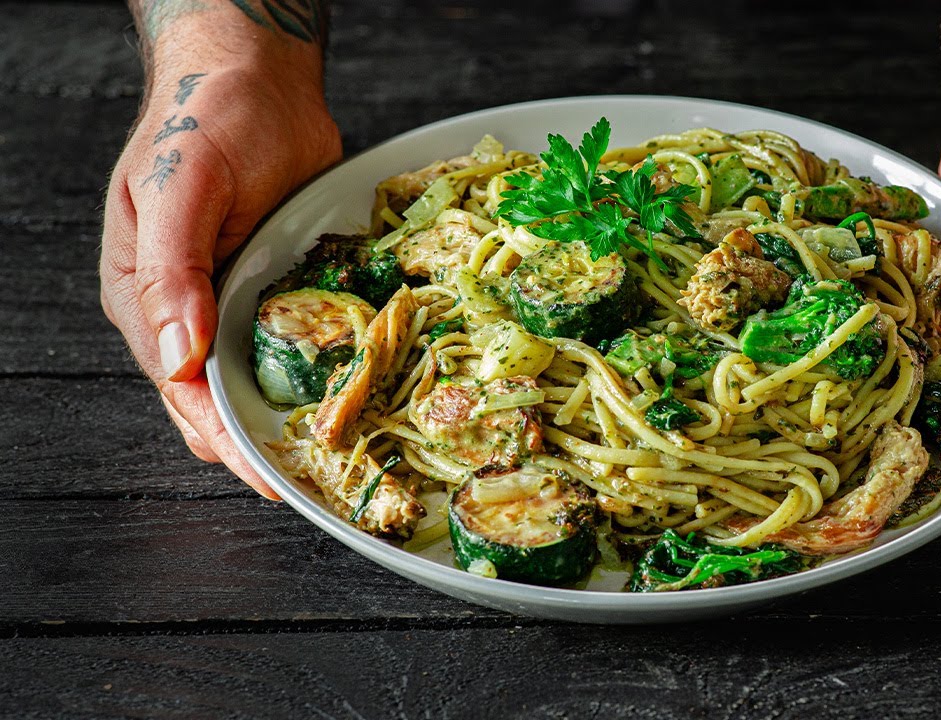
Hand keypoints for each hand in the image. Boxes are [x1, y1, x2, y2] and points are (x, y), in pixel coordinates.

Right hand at [100, 61, 341, 497]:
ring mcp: (237, 300)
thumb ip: (171, 271)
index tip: (269, 477)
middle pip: (222, 399)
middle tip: (321, 479)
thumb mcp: (179, 188)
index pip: (182, 391)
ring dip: (296, 413)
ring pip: (263, 378)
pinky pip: (301, 340)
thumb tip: (181, 355)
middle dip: (264, 443)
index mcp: (147, 299)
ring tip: (345, 454)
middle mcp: (191, 310)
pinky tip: (357, 393)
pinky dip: (323, 369)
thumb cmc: (207, 122)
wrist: (258, 79)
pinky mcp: (281, 285)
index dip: (223, 439)